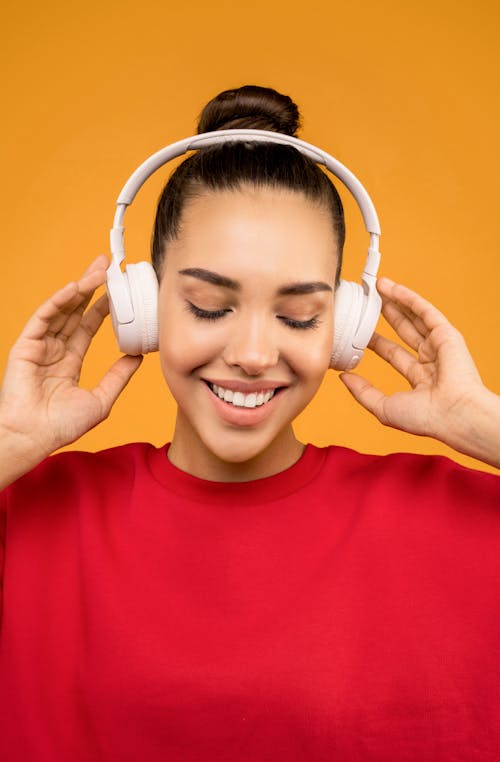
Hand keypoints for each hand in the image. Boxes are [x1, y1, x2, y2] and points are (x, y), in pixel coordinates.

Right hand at [0, 255, 142, 470]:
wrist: (34, 438)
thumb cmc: (61, 427)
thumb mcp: (101, 399)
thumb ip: (118, 377)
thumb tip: (138, 357)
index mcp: (69, 361)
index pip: (88, 326)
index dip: (103, 307)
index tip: (119, 290)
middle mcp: (54, 349)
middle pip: (75, 310)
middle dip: (92, 287)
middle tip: (109, 265)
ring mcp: (39, 346)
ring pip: (62, 309)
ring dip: (80, 287)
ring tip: (99, 269)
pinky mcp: (26, 345)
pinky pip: (44, 317)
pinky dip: (59, 301)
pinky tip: (75, 287)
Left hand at [339, 277, 499, 466]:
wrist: (453, 414)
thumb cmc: (425, 418)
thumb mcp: (383, 408)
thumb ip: (363, 392)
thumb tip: (344, 378)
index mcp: (419, 379)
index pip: (393, 354)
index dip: (375, 341)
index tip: (358, 330)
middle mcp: (430, 360)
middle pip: (403, 331)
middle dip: (385, 315)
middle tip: (367, 301)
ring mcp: (439, 346)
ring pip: (413, 317)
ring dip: (396, 300)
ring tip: (377, 286)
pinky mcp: (447, 335)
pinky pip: (425, 312)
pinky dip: (408, 298)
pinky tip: (392, 288)